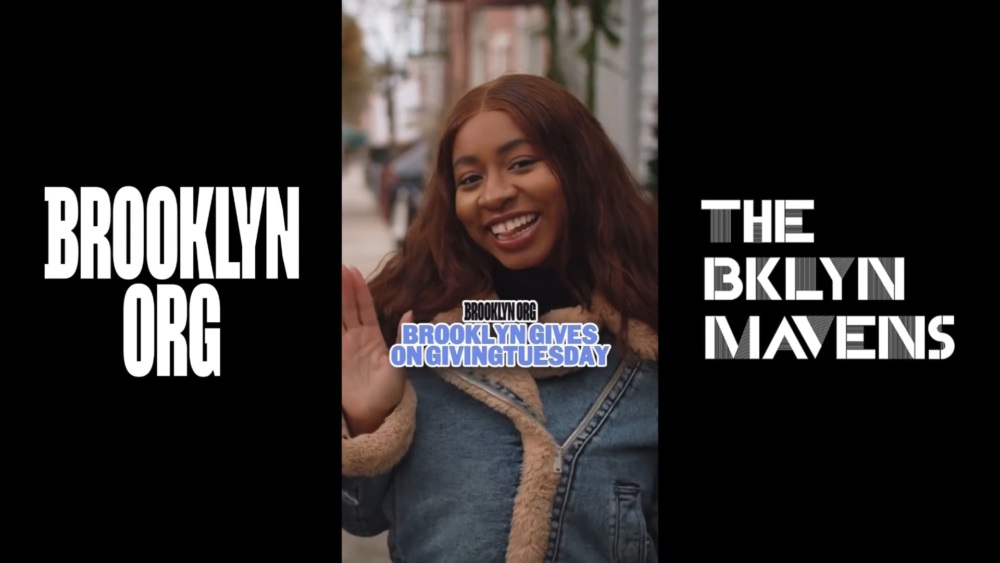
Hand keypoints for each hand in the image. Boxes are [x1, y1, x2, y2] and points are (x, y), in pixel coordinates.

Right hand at [341, 264, 411, 435]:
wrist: (375, 414)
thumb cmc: (391, 392)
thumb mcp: (401, 363)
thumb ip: (405, 339)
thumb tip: (411, 313)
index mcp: (373, 336)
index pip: (364, 306)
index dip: (358, 289)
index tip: (351, 270)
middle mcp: (356, 338)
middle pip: (346, 306)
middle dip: (342, 287)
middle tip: (338, 267)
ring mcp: (343, 347)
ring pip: (336, 316)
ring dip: (334, 299)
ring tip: (332, 278)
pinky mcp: (335, 357)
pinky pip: (331, 333)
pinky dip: (329, 322)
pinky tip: (326, 308)